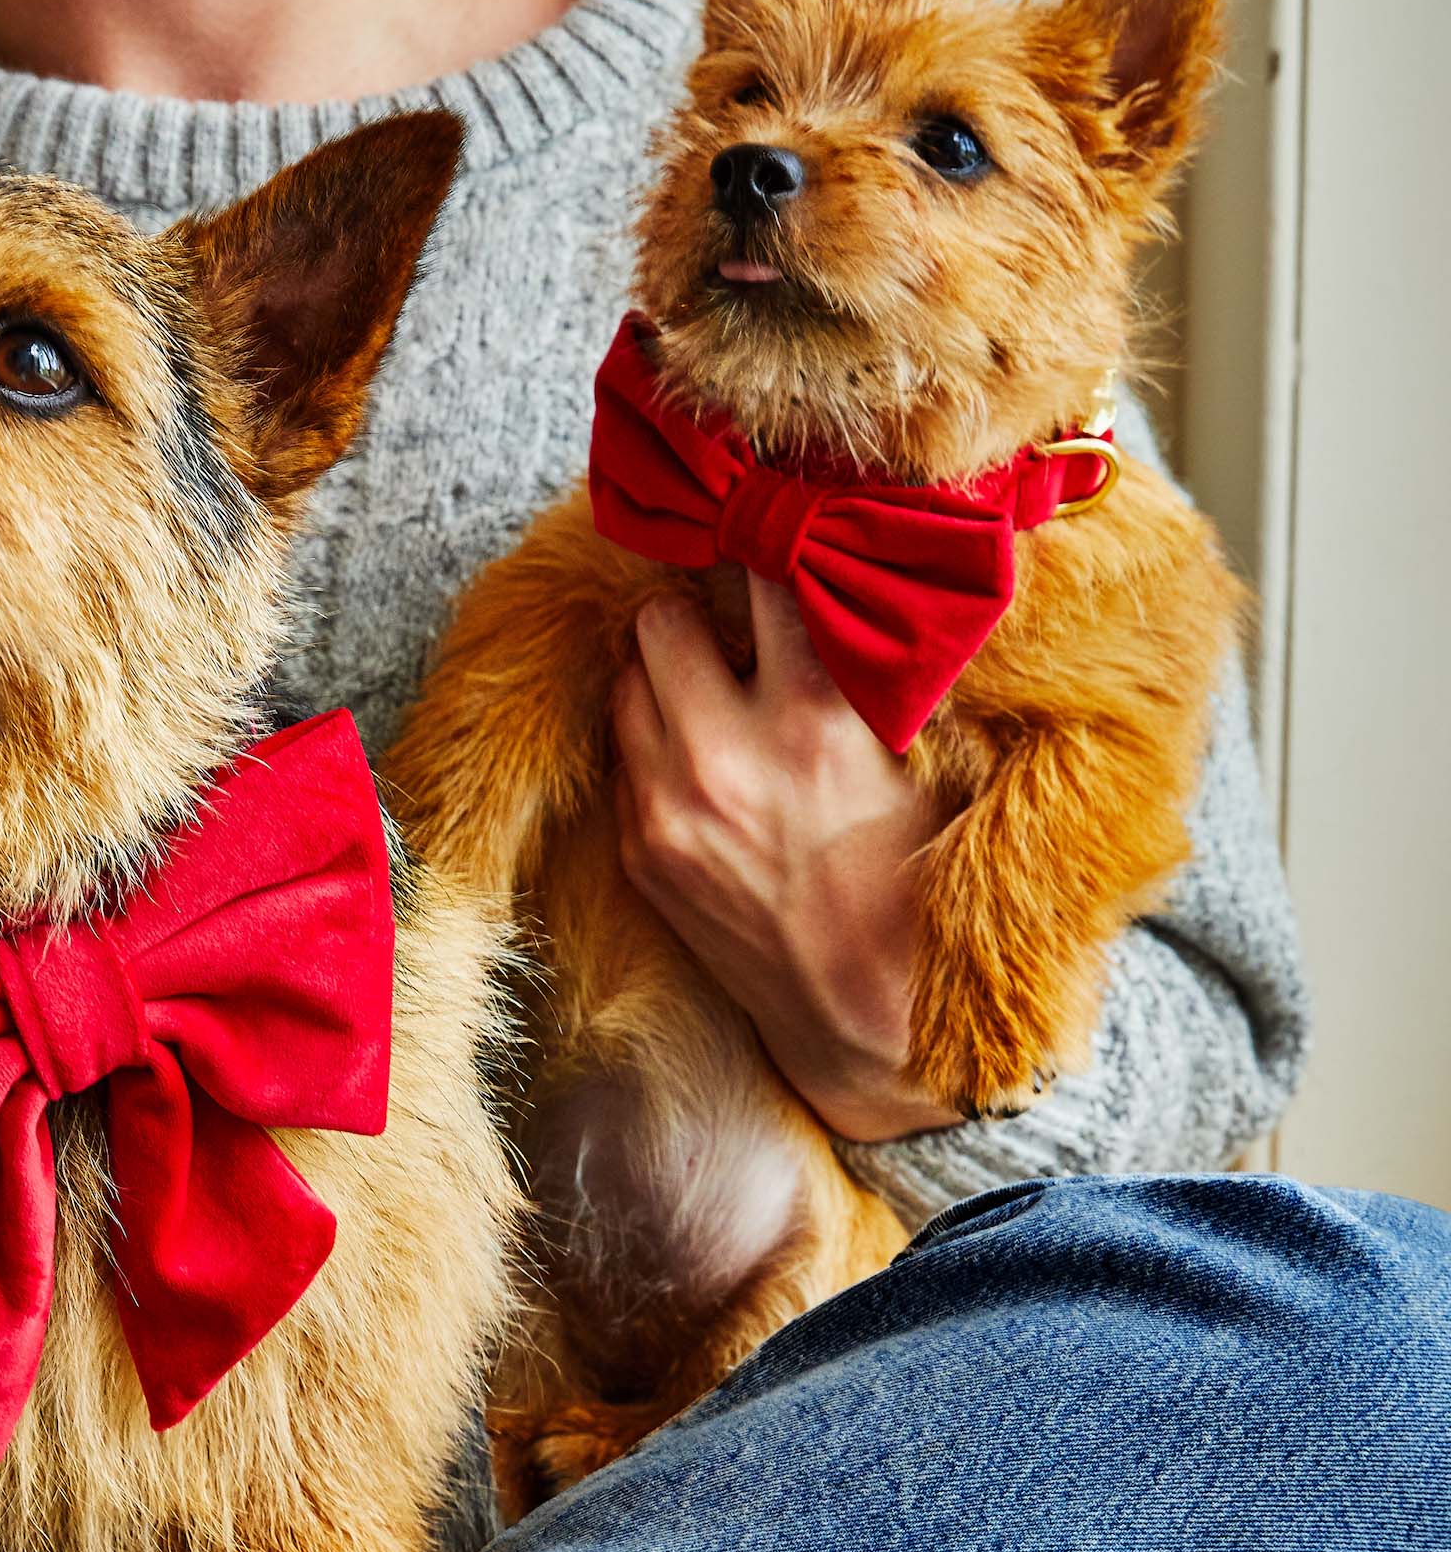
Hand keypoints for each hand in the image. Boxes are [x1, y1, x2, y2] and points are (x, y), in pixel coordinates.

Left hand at [612, 577, 961, 1142]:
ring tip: (717, 686)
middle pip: (660, 616)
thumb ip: (880, 673)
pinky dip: (655, 738)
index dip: (772, 543)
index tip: (778, 526)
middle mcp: (725, 754)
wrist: (872, 1025)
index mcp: (815, 721)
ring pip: (627, 678)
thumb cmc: (921, 884)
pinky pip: (624, 750)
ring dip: (666, 670)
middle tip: (736, 620)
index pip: (765, 576)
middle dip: (698, 608)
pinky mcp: (639, 851)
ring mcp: (667, 807)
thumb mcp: (927, 764)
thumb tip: (851, 577)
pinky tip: (704, 754)